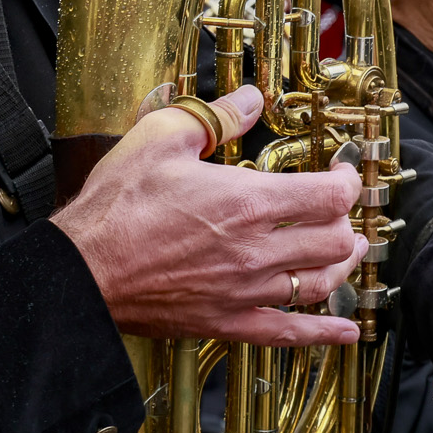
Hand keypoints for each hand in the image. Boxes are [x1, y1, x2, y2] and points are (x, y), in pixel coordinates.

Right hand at [51, 85, 366, 346]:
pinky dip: (324, 333)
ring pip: (320, 284)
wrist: (84, 269)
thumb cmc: (117, 205)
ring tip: (348, 251)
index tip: (342, 172)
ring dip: (342, 265)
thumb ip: (213, 117)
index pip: (328, 196)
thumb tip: (249, 98)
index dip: (346, 181)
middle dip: (345, 221)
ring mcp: (245, 291)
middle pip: (334, 241)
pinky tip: (346, 332)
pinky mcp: (228, 322)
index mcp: (247, 202)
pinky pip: (289, 332)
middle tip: (340, 209)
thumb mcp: (160, 137)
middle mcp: (256, 251)